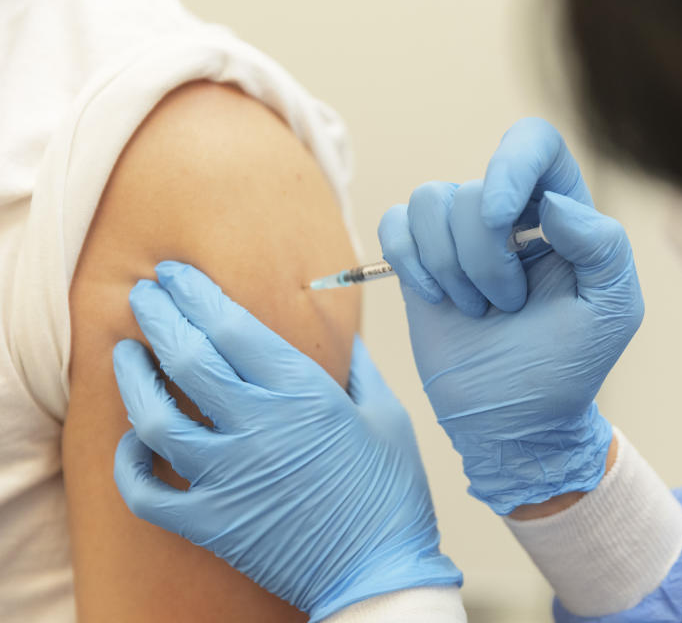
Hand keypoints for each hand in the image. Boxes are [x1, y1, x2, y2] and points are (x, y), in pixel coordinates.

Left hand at [111, 261, 460, 620]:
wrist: (380, 571)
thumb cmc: (391, 493)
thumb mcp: (387, 415)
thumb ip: (358, 368)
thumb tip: (340, 337)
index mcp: (304, 394)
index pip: (231, 325)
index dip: (195, 292)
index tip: (176, 275)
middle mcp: (258, 427)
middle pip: (188, 355)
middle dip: (158, 314)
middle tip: (143, 294)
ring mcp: (228, 476)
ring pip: (154, 416)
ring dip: (132, 377)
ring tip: (126, 354)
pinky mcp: (211, 522)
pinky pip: (147, 491)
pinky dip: (130, 464)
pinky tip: (134, 439)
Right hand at [378, 161, 641, 514]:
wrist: (513, 418)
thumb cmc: (568, 365)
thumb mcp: (613, 311)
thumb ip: (605, 247)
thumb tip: (552, 203)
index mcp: (562, 213)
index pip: (535, 144)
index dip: (510, 166)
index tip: (499, 217)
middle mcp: (509, 212)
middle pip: (472, 190)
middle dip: (484, 259)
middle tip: (507, 305)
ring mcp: (460, 234)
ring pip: (428, 201)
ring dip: (449, 267)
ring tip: (477, 309)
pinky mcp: (420, 259)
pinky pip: (394, 222)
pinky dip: (408, 259)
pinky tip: (435, 298)